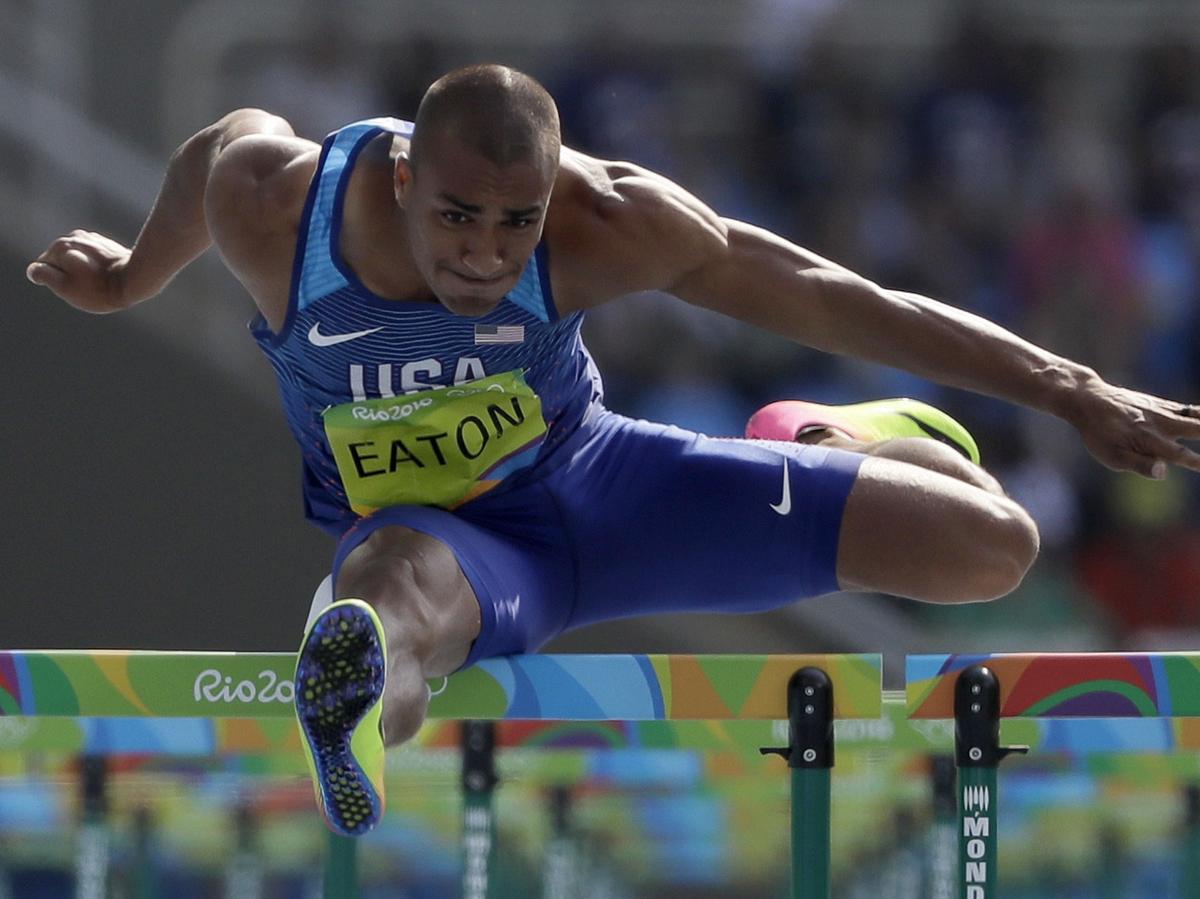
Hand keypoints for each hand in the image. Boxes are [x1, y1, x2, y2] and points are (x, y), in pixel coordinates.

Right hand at [27, 230, 133, 312]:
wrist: (135, 280)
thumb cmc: (98, 289)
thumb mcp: (65, 287)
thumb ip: (44, 276)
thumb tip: (34, 270)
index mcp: (59, 246)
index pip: (43, 267)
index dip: (55, 281)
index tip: (73, 287)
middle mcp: (73, 237)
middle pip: (60, 261)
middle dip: (69, 274)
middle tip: (88, 286)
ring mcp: (91, 238)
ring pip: (77, 258)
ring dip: (83, 269)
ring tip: (99, 280)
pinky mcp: (106, 243)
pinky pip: (92, 257)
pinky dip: (95, 266)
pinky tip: (108, 274)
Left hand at [1068, 378, 1199, 478]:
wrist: (1090, 400)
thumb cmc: (1098, 434)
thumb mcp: (1111, 456)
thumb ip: (1139, 465)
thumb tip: (1165, 472)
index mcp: (1151, 441)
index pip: (1184, 457)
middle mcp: (1162, 425)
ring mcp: (1164, 412)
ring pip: (1198, 417)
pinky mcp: (1162, 404)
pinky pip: (1190, 409)